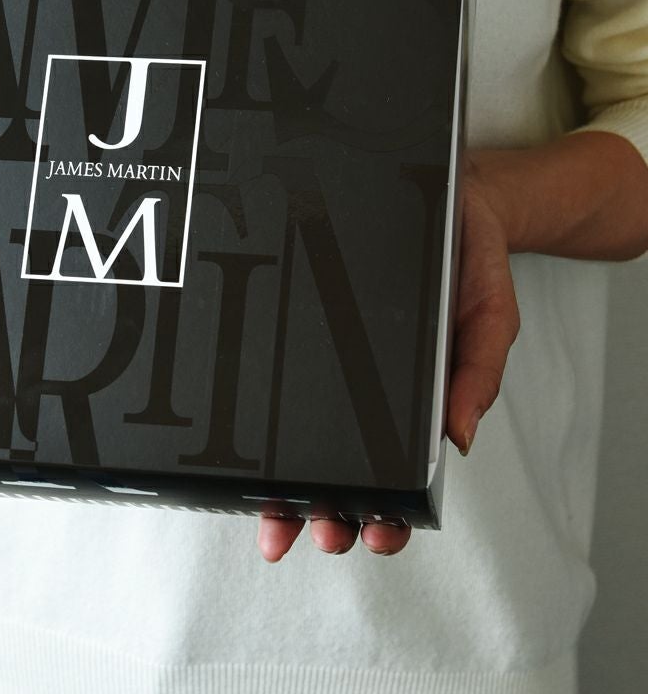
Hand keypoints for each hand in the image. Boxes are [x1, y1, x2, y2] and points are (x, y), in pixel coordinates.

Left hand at [256, 148, 520, 560]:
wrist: (444, 197)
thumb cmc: (470, 261)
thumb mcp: (491, 314)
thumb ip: (479, 372)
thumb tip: (460, 438)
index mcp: (411, 399)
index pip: (395, 469)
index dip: (383, 510)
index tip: (371, 533)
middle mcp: (362, 388)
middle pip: (337, 464)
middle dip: (324, 510)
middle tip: (315, 531)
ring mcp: (327, 359)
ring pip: (296, 433)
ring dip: (285, 480)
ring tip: (277, 512)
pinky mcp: (301, 320)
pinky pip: (275, 368)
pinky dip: (256, 407)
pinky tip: (239, 431)